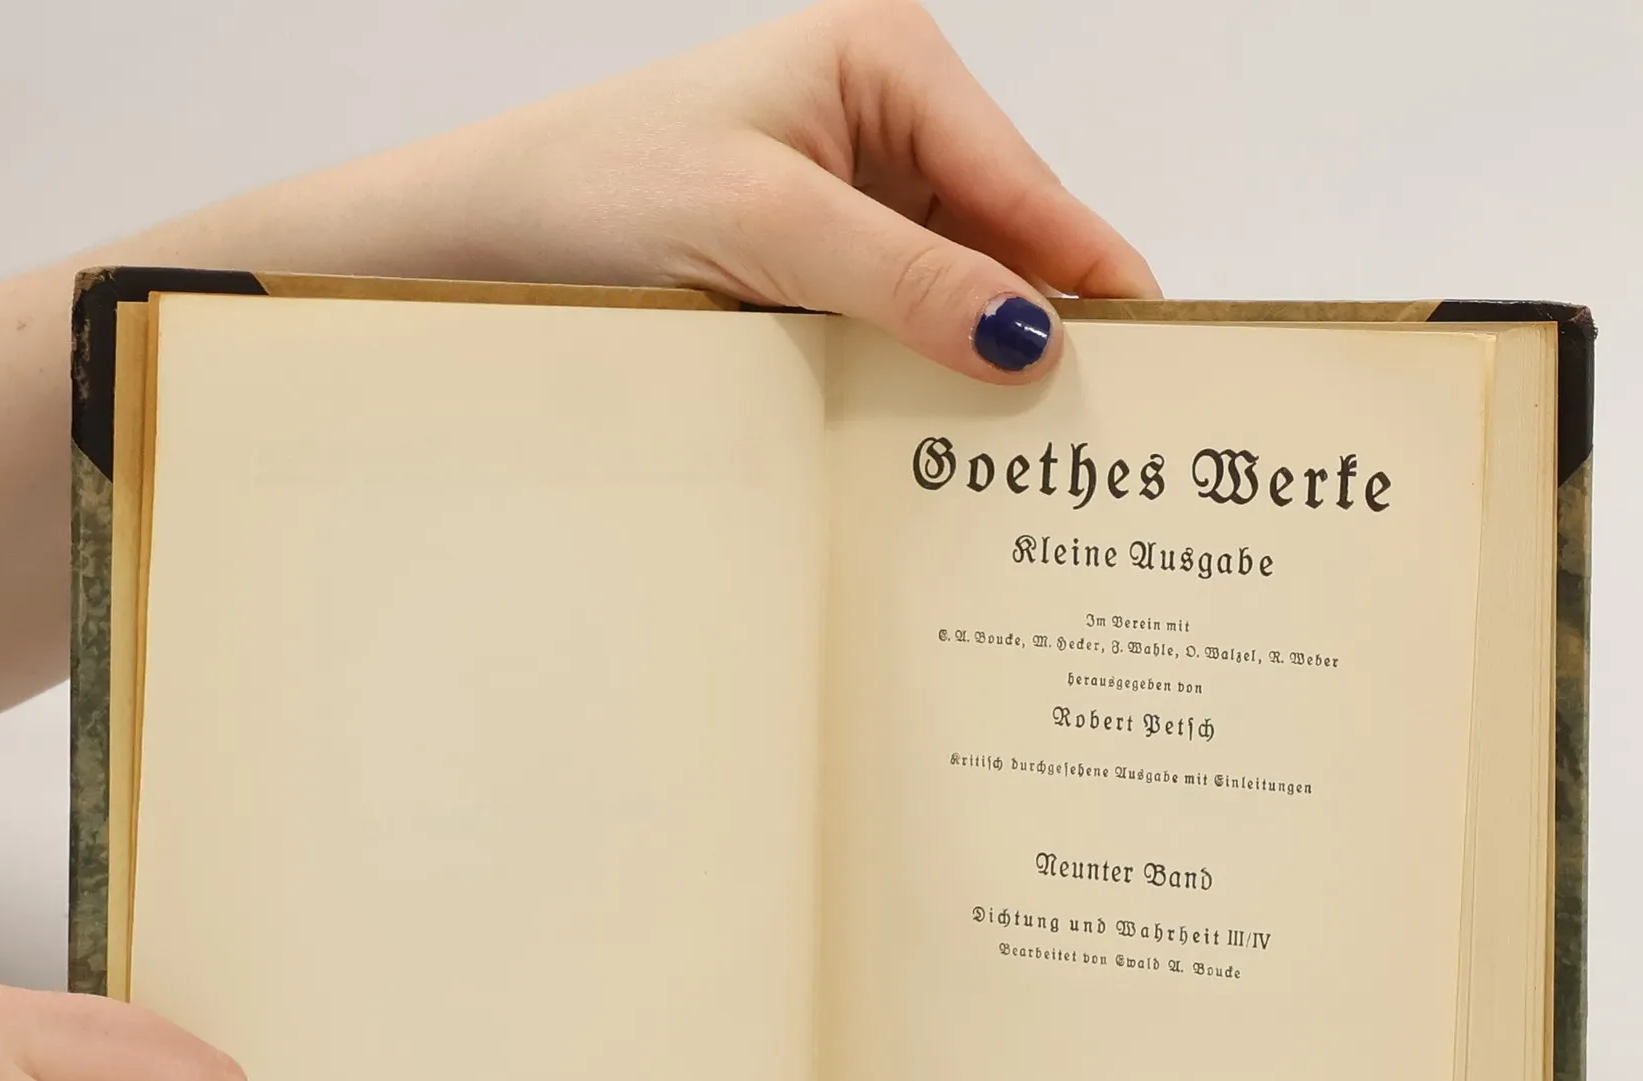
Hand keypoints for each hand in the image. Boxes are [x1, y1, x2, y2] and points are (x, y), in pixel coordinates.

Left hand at [401, 0, 1158, 379]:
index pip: (1027, 186)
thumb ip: (905, 280)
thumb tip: (1030, 338)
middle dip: (1038, 332)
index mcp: (889, 61)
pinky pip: (899, 320)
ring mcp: (850, 191)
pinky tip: (938, 435)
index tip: (1164, 361)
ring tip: (1024, 457)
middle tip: (1094, 438)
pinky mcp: (815, 257)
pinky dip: (919, 374)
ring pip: (955, 291)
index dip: (1095, 278)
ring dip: (974, 365)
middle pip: (1004, 240)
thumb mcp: (765, 228)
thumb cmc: (595, 189)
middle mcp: (882, 118)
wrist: (479, 238)